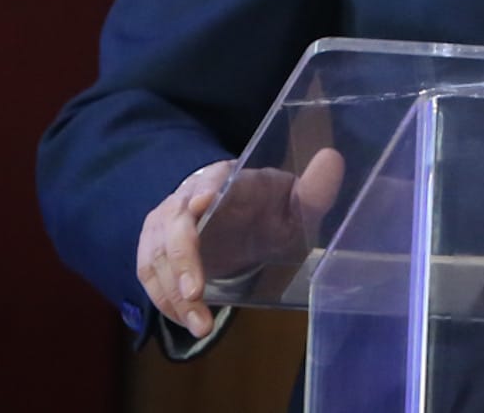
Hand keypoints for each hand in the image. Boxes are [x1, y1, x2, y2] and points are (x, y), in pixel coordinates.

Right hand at [136, 147, 344, 337]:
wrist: (243, 222)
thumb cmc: (270, 210)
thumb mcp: (297, 204)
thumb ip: (315, 189)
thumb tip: (333, 158)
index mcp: (226, 179)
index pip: (211, 177)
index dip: (206, 187)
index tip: (204, 202)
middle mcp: (188, 196)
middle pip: (174, 221)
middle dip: (182, 257)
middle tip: (195, 293)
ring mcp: (166, 222)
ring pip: (156, 254)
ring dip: (172, 292)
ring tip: (200, 325)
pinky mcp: (156, 249)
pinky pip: (150, 274)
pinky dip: (164, 300)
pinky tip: (187, 322)